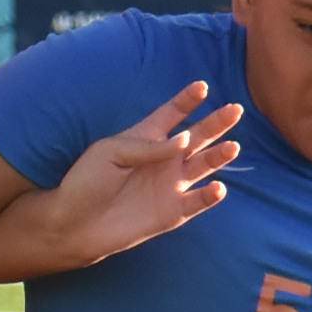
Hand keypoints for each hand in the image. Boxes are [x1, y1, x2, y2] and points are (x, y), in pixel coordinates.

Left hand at [32, 84, 238, 267]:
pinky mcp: (173, 212)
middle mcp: (164, 159)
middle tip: (235, 109)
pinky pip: (197, 202)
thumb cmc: (87, 182)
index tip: (202, 87)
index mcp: (146, 138)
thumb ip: (147, 146)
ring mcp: (171, 185)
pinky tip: (218, 187)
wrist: (75, 224)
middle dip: (216, 123)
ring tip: (233, 146)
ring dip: (219, 156)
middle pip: (197, 136)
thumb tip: (182, 140)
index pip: (172, 113)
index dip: (187, 100)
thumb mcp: (110, 153)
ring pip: (203, 166)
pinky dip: (210, 196)